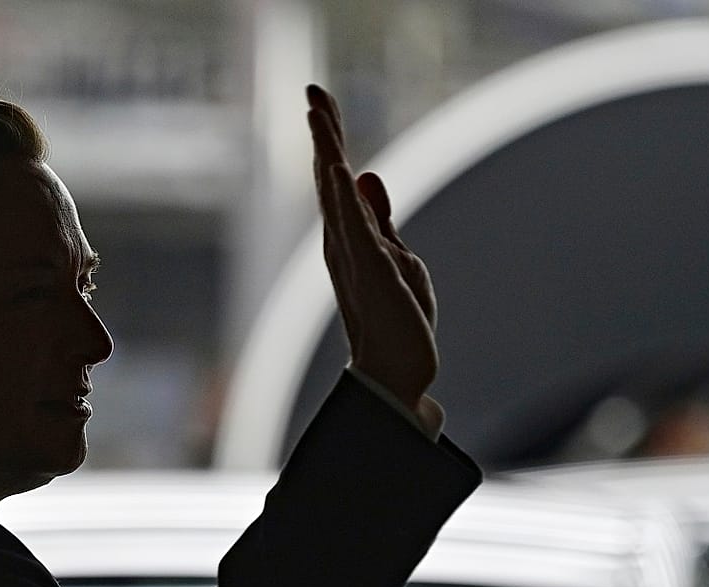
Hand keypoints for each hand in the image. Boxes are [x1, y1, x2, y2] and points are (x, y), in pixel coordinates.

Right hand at [306, 84, 441, 431]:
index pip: (337, 178)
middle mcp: (343, 243)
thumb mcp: (396, 256)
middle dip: (322, 132)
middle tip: (312, 92)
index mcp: (350, 238)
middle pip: (329, 177)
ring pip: (335, 195)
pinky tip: (340, 167)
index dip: (329, 137)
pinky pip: (356, 227)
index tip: (320, 100)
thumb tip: (365, 174)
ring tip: (316, 113)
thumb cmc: (396, 320)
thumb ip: (380, 218)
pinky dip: (345, 197)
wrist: (397, 372)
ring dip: (327, 151)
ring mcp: (354, 257)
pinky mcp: (373, 273)